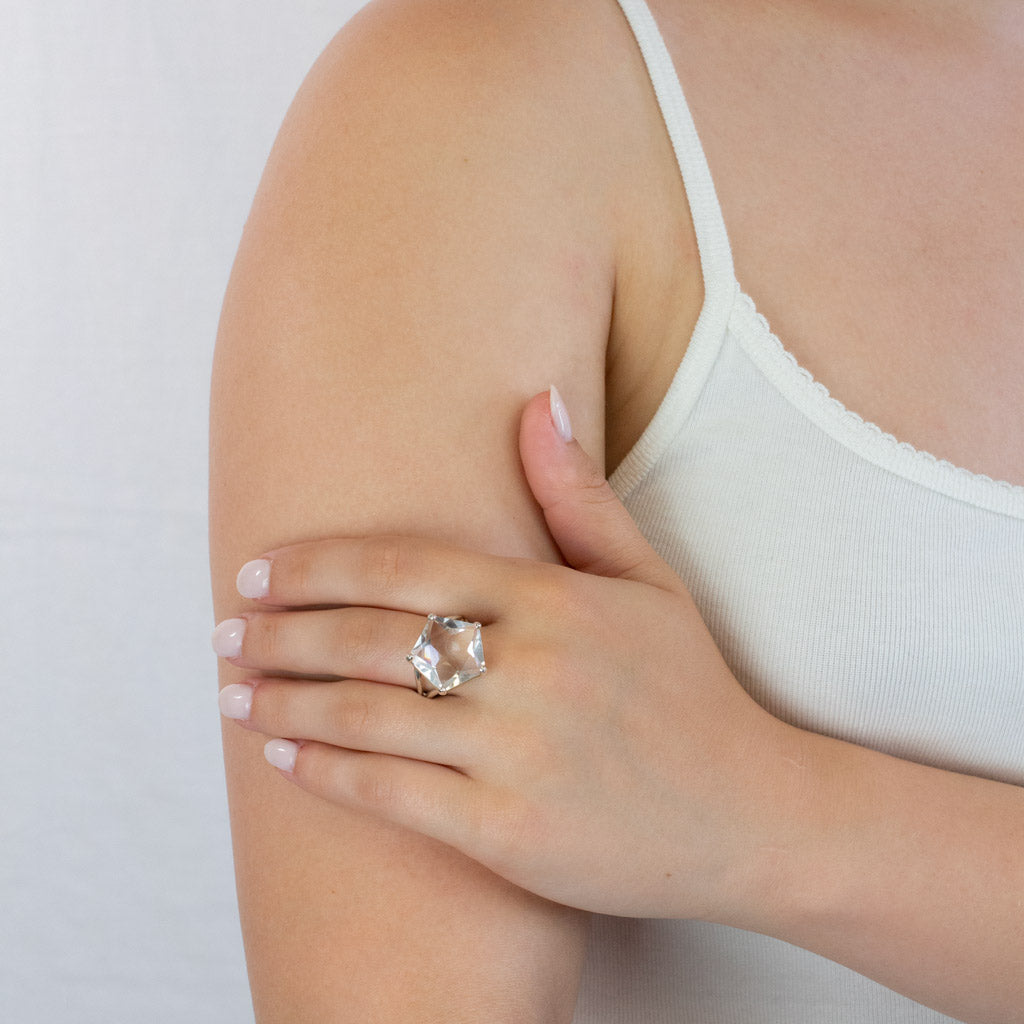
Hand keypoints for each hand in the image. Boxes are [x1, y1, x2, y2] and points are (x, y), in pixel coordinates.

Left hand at [213, 390, 793, 920]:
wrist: (753, 814)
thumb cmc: (692, 691)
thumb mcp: (649, 583)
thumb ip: (581, 496)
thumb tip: (538, 398)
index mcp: (556, 600)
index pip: (407, 565)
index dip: (319, 567)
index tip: (261, 572)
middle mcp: (533, 670)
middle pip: (371, 636)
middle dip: (282, 632)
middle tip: (225, 630)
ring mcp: (519, 753)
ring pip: (367, 715)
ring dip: (283, 699)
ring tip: (231, 689)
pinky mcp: (509, 832)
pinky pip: (391, 793)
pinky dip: (324, 770)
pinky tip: (281, 752)